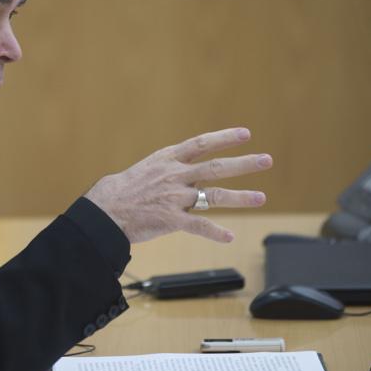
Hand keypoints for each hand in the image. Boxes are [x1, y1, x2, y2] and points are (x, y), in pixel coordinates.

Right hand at [84, 127, 271, 243]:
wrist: (103, 210)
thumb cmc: (121, 190)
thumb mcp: (146, 168)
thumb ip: (169, 169)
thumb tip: (186, 169)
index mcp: (167, 159)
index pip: (202, 143)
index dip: (225, 138)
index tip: (246, 134)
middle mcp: (175, 175)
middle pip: (216, 167)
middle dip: (244, 163)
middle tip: (267, 160)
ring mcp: (174, 197)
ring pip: (214, 196)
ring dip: (240, 197)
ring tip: (261, 198)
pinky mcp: (171, 220)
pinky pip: (199, 225)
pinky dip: (216, 232)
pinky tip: (230, 236)